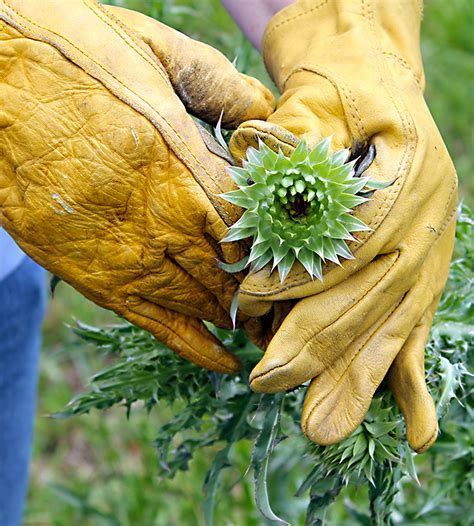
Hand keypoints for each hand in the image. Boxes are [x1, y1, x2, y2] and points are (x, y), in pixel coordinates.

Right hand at [0, 0, 274, 372]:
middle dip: (268, 293)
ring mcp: (123, 254)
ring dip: (239, 320)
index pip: (253, 225)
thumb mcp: (153, 49)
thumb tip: (269, 115)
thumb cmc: (72, 58)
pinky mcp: (93, 276)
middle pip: (234, 272)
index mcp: (178, 160)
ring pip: (202, 303)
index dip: (283, 249)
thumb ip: (219, 85)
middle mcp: (156, 218)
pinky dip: (194, 346)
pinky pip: (156, 324)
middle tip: (297, 305)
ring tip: (269, 330)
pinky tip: (223, 360)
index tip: (305, 260)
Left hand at [229, 0, 456, 450]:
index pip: (343, 248)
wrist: (381, 89)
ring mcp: (425, 261)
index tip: (250, 304)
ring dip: (355, 381)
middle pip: (365, 301)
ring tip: (322, 429)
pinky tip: (415, 434)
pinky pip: (417, 337)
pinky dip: (412, 386)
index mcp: (398, 183)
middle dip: (314, 345)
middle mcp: (419, 229)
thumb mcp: (319, 102)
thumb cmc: (341, 96)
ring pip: (388, 330)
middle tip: (268, 381)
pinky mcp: (420, 281)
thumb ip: (291, 142)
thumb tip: (248, 182)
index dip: (298, 280)